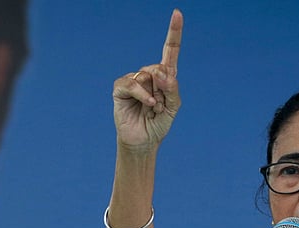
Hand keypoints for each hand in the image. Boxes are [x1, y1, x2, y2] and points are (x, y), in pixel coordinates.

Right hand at [113, 9, 182, 151]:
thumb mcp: (173, 107)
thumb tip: (162, 72)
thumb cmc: (158, 124)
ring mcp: (134, 80)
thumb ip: (172, 88)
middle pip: (160, 67)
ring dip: (154, 94)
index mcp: (164, 77)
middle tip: (161, 104)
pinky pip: (133, 83)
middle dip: (164, 86)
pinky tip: (148, 105)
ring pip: (147, 74)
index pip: (170, 51)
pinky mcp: (121, 88)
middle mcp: (149, 75)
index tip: (177, 13)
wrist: (143, 142)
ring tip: (152, 109)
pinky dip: (142, 94)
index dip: (174, 32)